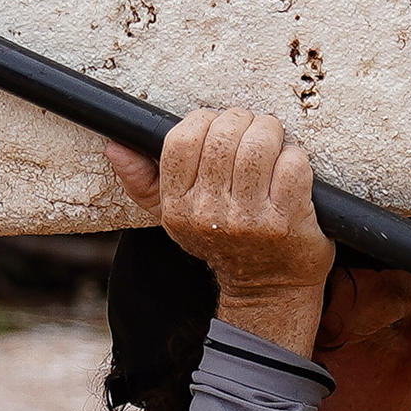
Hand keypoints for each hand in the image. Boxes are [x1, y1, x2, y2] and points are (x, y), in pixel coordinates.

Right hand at [105, 111, 329, 354]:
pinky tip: (289, 169)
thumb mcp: (174, 218)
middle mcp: (210, 214)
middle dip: (242, 122)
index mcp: (178, 208)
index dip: (204, 121)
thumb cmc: (221, 242)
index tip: (218, 127)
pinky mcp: (287, 220)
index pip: (181, 140)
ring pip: (259, 145)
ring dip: (270, 132)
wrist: (266, 289)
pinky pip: (292, 164)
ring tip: (272, 141)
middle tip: (251, 130)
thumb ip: (143, 182)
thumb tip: (115, 147)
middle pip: (224, 136)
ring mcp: (249, 218)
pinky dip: (295, 157)